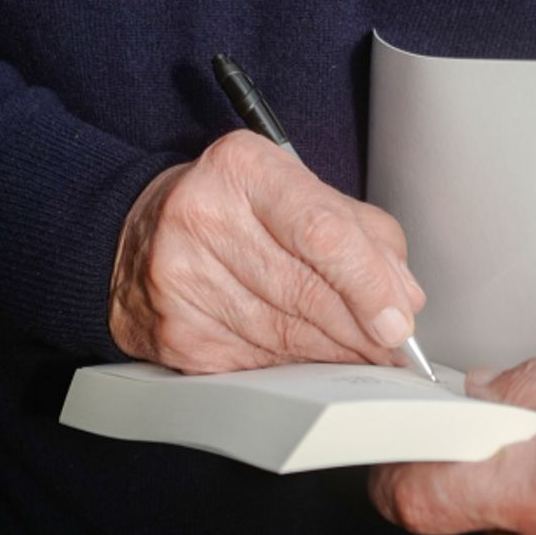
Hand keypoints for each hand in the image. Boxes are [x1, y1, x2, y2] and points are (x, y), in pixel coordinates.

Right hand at [109, 128, 424, 371]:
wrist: (134, 232)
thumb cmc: (229, 206)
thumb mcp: (294, 189)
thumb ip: (358, 232)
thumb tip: (401, 295)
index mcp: (241, 168)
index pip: (320, 231)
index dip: (368, 282)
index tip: (397, 318)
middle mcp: (202, 216)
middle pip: (304, 290)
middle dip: (360, 327)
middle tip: (391, 343)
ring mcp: (180, 278)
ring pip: (283, 334)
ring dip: (334, 352)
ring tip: (359, 351)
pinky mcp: (174, 331)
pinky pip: (255, 362)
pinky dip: (294, 366)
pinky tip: (311, 358)